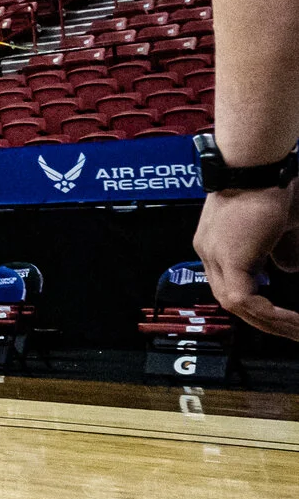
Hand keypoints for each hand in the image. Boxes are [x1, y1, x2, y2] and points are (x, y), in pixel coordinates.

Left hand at [194, 185, 298, 339]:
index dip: (256, 303)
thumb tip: (289, 270)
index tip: (280, 315)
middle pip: (232, 301)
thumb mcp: (279, 225)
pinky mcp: (228, 259)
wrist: (256, 165)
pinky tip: (292, 320)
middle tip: (293, 332)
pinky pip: (244, 301)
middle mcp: (209, 253)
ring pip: (236, 306)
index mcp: (216, 244)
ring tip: (297, 331)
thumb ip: (280, 249)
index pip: (231, 284)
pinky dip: (269, 313)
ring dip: (270, 322)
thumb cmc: (269, 184)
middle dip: (264, 320)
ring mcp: (214, 256)